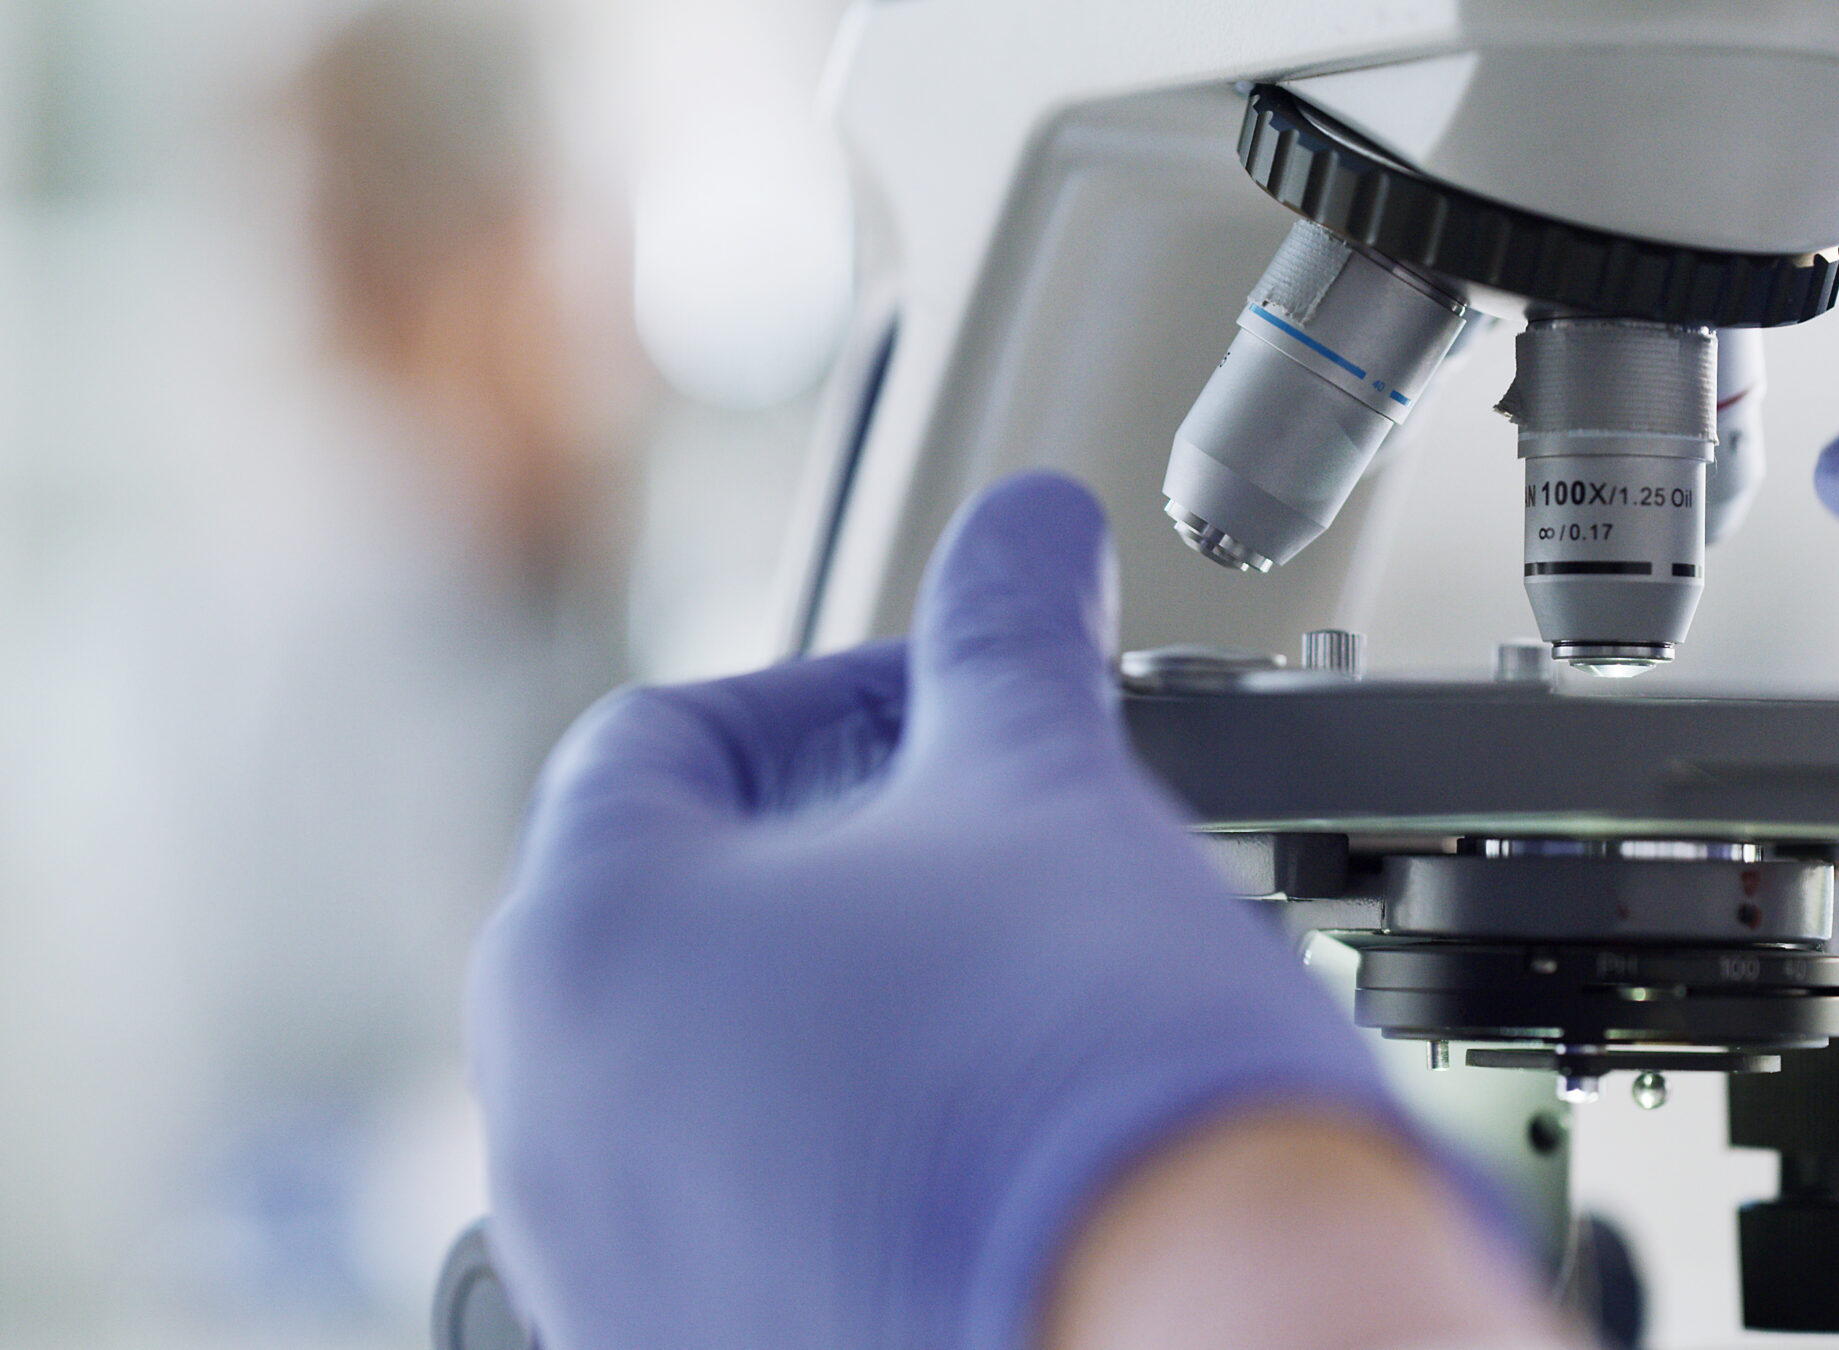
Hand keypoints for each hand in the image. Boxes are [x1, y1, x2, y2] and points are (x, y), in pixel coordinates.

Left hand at [466, 473, 1523, 1348]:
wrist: (1183, 1333)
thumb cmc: (1088, 1074)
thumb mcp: (1049, 789)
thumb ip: (1009, 635)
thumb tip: (1027, 532)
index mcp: (586, 942)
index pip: (664, 743)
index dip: (833, 694)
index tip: (956, 710)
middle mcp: (548, 1123)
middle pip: (680, 916)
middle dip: (846, 858)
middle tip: (999, 852)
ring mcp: (609, 1269)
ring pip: (717, 1078)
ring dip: (853, 1012)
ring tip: (1018, 1007)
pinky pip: (751, 1217)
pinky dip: (853, 1158)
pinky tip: (1000, 1149)